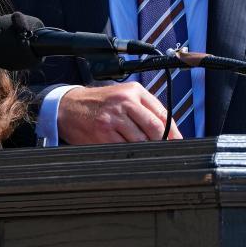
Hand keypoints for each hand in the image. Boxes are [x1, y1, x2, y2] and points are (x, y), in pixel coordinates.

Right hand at [57, 83, 182, 143]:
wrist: (68, 106)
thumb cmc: (98, 102)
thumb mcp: (122, 95)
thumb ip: (144, 109)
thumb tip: (168, 131)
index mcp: (134, 92)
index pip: (162, 113)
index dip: (173, 131)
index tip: (177, 142)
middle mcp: (125, 102)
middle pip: (155, 128)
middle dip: (162, 143)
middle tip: (164, 152)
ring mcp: (114, 117)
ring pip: (141, 140)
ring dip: (146, 150)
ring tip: (145, 154)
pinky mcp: (103, 132)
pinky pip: (124, 148)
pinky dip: (130, 154)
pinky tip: (129, 154)